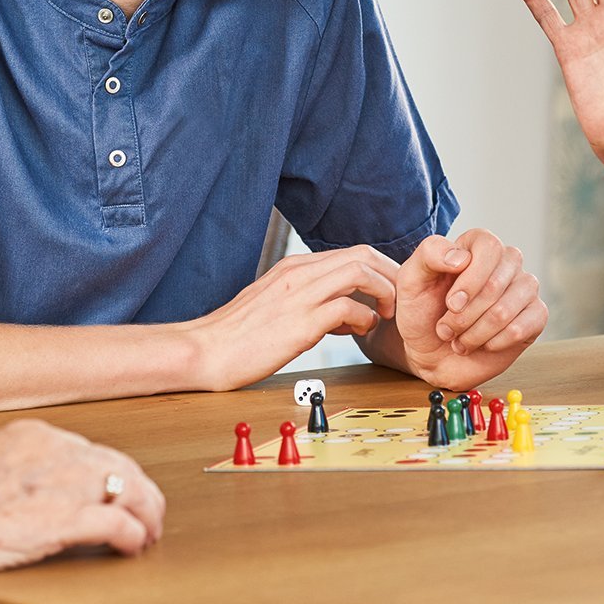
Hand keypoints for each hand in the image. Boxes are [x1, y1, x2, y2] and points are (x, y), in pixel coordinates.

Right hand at [0, 420, 163, 575]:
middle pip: (120, 466)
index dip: (116, 475)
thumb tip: (53, 490)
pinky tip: (133, 546)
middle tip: (148, 513)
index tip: (122, 489)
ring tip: (148, 531)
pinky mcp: (63, 518)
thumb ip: (27, 471)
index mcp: (34, 436)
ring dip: (146, 514)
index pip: (95, 451)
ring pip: (128, 490)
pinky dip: (132, 535)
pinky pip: (116, 523)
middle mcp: (56, 451)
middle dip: (140, 493)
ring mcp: (63, 483)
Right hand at [188, 246, 396, 391]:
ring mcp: (299, 295)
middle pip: (363, 254)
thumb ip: (314, 301)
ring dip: (384, 291)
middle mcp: (299, 273)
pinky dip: (365, 317)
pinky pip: (348, 307)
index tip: (392, 290)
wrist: (203, 351)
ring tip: (386, 314)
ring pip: (360, 271)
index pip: (353, 252)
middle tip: (399, 300)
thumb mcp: (280, 306)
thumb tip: (351, 312)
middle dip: (391, 274)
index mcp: (295, 267)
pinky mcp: (299, 322)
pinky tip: (361, 332)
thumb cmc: (239, 335)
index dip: (382, 269)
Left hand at [361, 230, 547, 390]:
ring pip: (508, 308)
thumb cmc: (422, 313)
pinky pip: (526, 326)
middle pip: (497, 281)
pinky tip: (484, 344)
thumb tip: (462, 257)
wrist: (431, 354)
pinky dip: (496, 342)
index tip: (451, 304)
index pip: (489, 246)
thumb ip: (429, 255)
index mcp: (478, 245)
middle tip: (446, 329)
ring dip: (477, 332)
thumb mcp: (410, 281)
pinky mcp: (535, 315)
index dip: (470, 279)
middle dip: (466, 314)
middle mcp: (506, 261)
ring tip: (461, 340)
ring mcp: (524, 288)